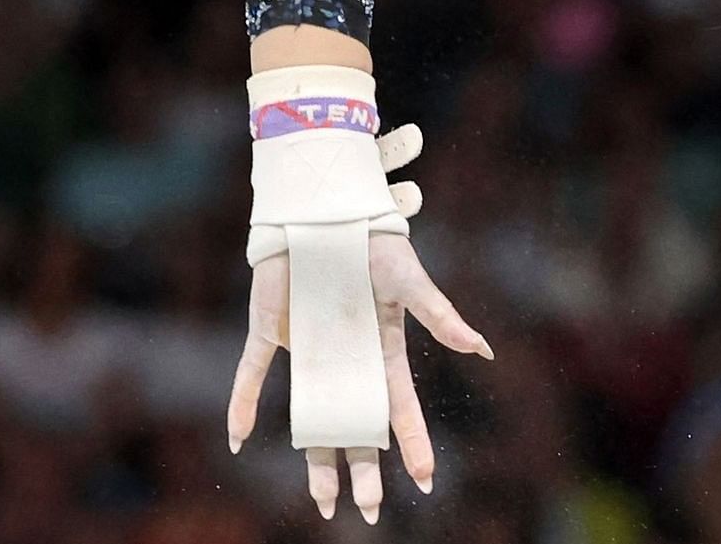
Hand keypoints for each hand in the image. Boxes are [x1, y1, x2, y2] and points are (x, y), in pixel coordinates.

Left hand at [227, 229, 490, 521]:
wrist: (326, 208)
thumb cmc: (375, 243)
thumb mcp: (411, 281)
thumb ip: (442, 317)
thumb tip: (483, 351)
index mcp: (380, 350)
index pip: (398, 407)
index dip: (412, 443)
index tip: (425, 480)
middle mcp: (344, 359)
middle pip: (355, 426)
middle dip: (364, 469)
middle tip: (369, 510)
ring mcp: (306, 349)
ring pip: (309, 415)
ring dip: (315, 459)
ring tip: (325, 504)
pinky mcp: (270, 331)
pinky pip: (252, 374)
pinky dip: (242, 404)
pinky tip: (238, 437)